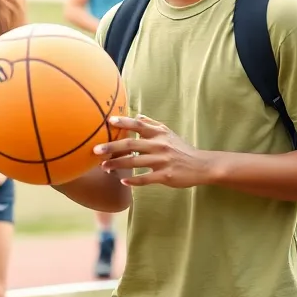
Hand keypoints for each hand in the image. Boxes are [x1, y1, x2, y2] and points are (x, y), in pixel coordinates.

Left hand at [95, 114, 209, 189]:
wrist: (201, 165)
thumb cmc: (182, 149)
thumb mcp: (169, 133)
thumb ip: (153, 124)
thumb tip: (138, 115)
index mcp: (159, 134)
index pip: (139, 125)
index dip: (123, 122)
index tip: (108, 121)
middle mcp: (159, 145)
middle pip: (131, 144)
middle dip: (111, 147)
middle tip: (95, 150)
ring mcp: (162, 161)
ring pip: (134, 162)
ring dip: (117, 165)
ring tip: (104, 167)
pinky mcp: (165, 175)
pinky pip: (145, 178)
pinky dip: (133, 180)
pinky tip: (122, 181)